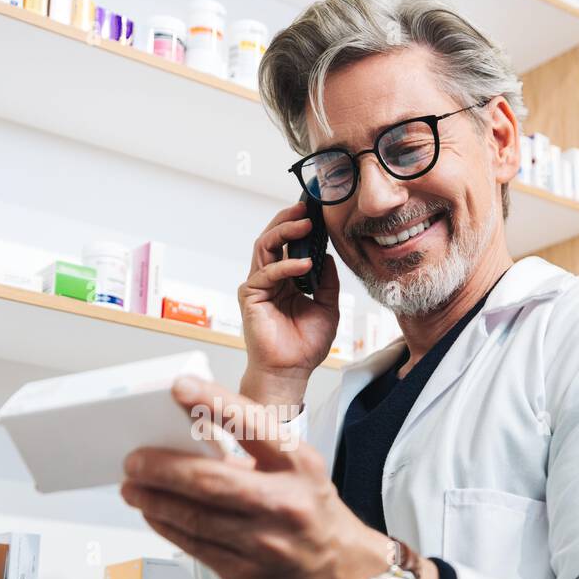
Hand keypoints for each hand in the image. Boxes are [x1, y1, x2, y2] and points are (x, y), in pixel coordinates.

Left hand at [120, 376, 385, 578]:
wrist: (345, 575)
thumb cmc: (313, 513)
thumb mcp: (299, 470)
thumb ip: (253, 451)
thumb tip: (189, 434)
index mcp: (298, 466)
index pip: (252, 426)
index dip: (212, 403)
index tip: (178, 388)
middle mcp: (284, 504)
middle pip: (210, 481)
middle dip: (162, 467)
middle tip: (134, 459)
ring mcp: (264, 545)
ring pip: (194, 518)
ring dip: (154, 500)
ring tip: (132, 487)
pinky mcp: (246, 576)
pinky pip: (194, 547)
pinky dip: (167, 526)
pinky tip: (154, 514)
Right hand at [238, 201, 340, 407]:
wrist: (292, 371)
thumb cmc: (305, 345)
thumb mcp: (328, 307)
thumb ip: (327, 281)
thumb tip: (327, 256)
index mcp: (286, 280)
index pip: (288, 245)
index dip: (300, 227)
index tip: (316, 212)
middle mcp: (269, 280)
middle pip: (272, 239)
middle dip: (288, 220)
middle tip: (306, 208)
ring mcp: (258, 287)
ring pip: (264, 248)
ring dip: (284, 233)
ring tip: (305, 225)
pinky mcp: (250, 297)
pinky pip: (266, 273)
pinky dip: (285, 266)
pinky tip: (304, 265)